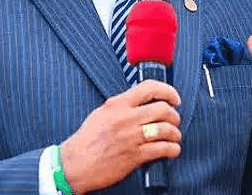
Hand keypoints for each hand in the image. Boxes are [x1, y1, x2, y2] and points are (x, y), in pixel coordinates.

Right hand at [60, 80, 181, 193]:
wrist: (76, 164)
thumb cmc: (86, 141)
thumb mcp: (101, 113)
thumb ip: (121, 106)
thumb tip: (142, 104)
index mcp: (117, 104)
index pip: (149, 88)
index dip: (168, 91)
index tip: (174, 98)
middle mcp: (126, 118)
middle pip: (163, 109)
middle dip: (174, 115)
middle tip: (174, 120)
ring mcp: (132, 137)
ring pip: (166, 129)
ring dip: (175, 134)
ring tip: (174, 137)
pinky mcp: (135, 156)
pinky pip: (163, 149)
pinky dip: (172, 149)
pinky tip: (171, 150)